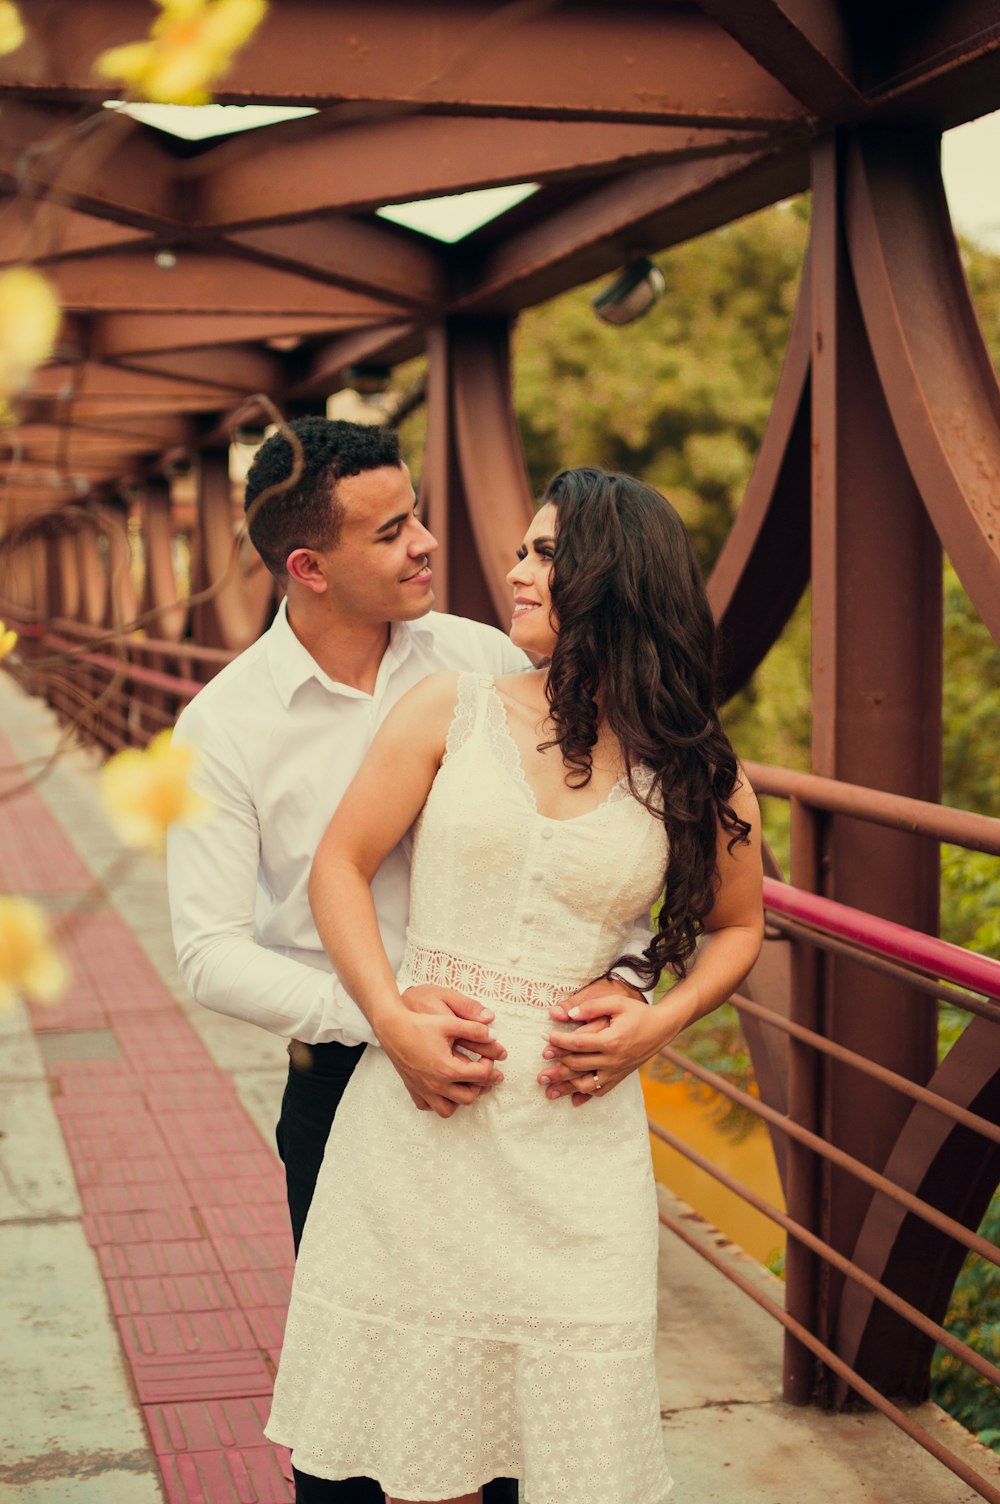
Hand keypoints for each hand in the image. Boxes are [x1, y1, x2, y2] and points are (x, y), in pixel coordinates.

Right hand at [378, 986, 505, 1117]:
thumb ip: (475, 1029)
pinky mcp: (413, 1089)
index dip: (490, 1065)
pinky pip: (427, 1106)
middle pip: (469, 1097)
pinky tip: (442, 1089)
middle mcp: (437, 1085)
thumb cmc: (420, 1024)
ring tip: (463, 1084)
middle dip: (479, 1085)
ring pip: (448, 1109)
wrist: (392, 1028)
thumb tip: (493, 1036)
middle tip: (481, 1072)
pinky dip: (437, 1102)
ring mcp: (423, 1090)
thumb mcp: (451, 1022)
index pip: (480, 1076)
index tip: (488, 1057)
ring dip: (459, 1099)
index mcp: (448, 1069)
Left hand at [539, 983, 666, 1106]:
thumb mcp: (616, 1002)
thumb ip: (592, 1006)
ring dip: (565, 1087)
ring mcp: (617, 1071)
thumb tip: (567, 1014)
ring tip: (547, 1088)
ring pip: (586, 1084)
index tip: (545, 1038)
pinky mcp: (620, 1077)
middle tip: (539, 1067)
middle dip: (556, 1066)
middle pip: (578, 1066)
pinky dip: (585, 1096)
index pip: (578, 1044)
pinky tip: (572, 1099)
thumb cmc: (637, 1012)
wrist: (662, 1028)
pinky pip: (600, 1091)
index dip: (559, 1042)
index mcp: (611, 1040)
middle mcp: (613, 1059)